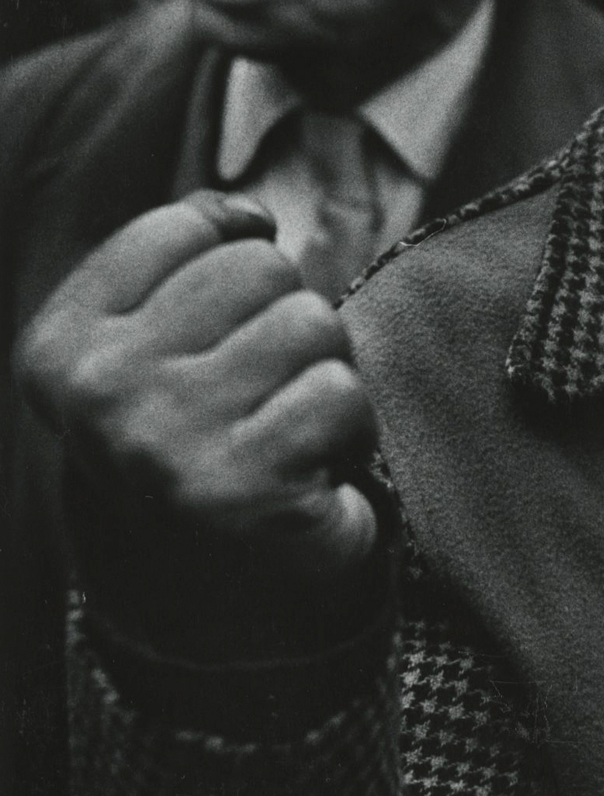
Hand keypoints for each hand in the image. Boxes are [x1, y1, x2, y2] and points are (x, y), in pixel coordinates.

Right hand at [17, 190, 378, 584]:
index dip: (232, 260)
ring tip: (289, 422)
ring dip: (324, 370)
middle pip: (259, 269)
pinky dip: (350, 425)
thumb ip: (187, 249)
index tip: (219, 330)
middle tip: (263, 388)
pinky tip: (315, 462)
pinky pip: (341, 392)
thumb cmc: (198, 429)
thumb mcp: (156, 334)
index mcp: (60, 348)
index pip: (186, 228)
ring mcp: (165, 444)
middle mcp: (98, 395)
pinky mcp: (243, 491)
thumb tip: (245, 213)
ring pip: (311, 322)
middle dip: (285, 318)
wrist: (214, 582)